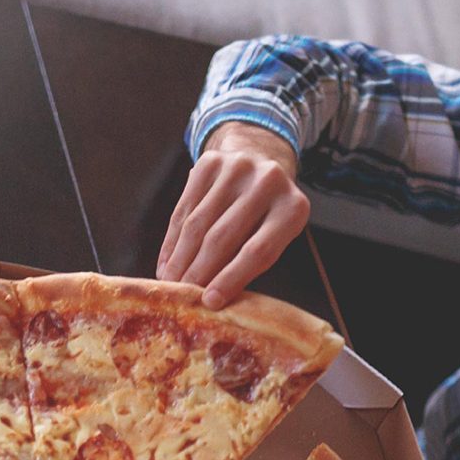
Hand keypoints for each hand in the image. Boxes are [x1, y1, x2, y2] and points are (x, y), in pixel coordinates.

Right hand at [156, 122, 310, 308]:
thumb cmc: (269, 213)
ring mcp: (236, 167)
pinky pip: (184, 208)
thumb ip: (252, 263)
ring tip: (171, 283)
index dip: (231, 279)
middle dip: (199, 271)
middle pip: (223, 236)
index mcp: (292, 209)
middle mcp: (267, 182)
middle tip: (183, 296)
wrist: (260, 157)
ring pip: (199, 223)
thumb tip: (212, 299)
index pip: (257, 251)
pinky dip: (173, 240)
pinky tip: (167, 263)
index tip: (210, 302)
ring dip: (181, 259)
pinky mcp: (209, 162)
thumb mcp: (275, 236)